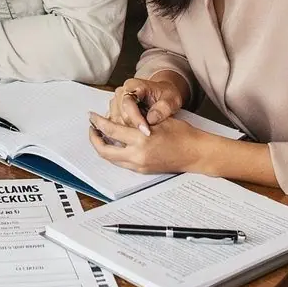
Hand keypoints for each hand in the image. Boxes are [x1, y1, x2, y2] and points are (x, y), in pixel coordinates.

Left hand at [89, 111, 208, 176]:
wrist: (196, 153)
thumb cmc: (181, 133)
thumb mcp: (157, 120)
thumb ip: (136, 120)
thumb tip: (116, 115)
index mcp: (141, 140)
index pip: (111, 131)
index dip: (98, 122)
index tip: (91, 116)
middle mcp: (138, 156)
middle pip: (105, 151)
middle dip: (94, 139)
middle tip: (92, 128)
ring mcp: (140, 165)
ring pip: (112, 159)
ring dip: (103, 147)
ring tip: (101, 134)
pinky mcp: (143, 170)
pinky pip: (122, 162)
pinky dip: (115, 152)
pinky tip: (115, 143)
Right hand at [106, 75, 187, 137]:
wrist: (161, 92)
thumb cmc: (165, 94)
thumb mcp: (171, 99)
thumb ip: (164, 107)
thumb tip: (151, 119)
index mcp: (134, 85)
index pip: (128, 104)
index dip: (137, 119)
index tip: (147, 131)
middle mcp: (121, 92)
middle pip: (121, 114)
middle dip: (134, 127)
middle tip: (148, 134)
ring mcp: (116, 102)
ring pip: (116, 121)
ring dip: (129, 130)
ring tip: (144, 132)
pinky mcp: (115, 111)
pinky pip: (115, 125)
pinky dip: (124, 132)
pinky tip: (136, 135)